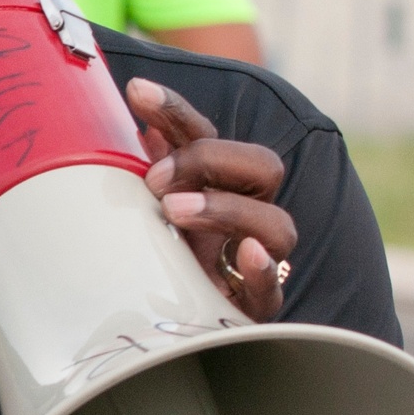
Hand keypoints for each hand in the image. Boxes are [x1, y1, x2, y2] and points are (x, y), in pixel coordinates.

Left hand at [127, 77, 296, 322]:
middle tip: (155, 181)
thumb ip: (149, 171)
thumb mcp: (147, 208)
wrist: (175, 323)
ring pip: (277, 225)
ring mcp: (256, 260)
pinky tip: (244, 253)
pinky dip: (260, 268)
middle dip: (208, 161)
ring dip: (225, 209)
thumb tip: (136, 126)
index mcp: (218, 186)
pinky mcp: (254, 306)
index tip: (137, 91)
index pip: (207, 136)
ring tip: (173, 211)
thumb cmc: (162, 256)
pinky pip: (272, 288)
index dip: (176, 110)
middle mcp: (246, 216)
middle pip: (263, 167)